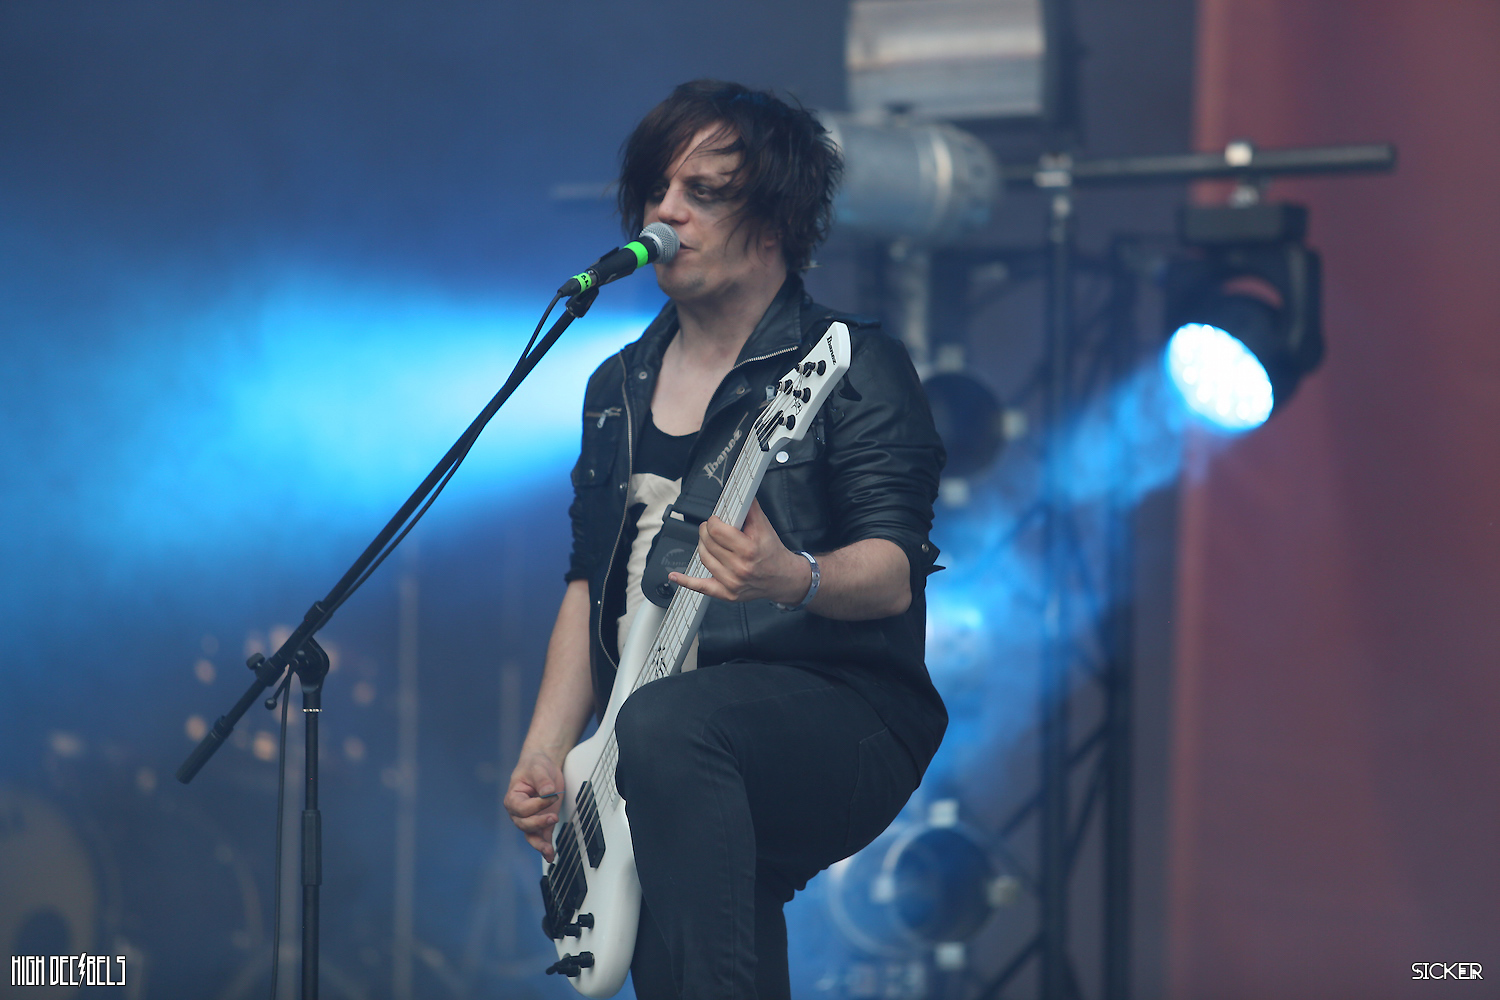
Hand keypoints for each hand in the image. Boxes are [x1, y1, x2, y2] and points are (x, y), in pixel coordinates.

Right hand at [504, 750, 564, 860]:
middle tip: (554, 816)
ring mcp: (530, 819)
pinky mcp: (542, 823)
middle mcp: (519, 812)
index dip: (537, 805)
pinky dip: (546, 847)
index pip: (522, 808)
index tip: (550, 794)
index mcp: (513, 799)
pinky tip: (550, 856)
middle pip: (525, 825)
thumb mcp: (538, 768)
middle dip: (539, 823)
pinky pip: (542, 838)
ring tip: (548, 851)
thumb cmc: (535, 766)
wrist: (543, 766)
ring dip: (540, 844)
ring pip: (531, 836)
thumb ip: (542, 780)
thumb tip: (548, 791)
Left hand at [668, 499, 811, 605]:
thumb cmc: (772, 552)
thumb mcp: (765, 527)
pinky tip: (674, 576)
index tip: (716, 519)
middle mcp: (740, 568)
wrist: (783, 578)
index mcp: (749, 549)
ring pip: (704, 558)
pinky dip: (685, 581)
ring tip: (709, 541)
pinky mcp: (726, 593)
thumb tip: (738, 492)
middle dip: (707, 531)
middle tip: (711, 528)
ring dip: (702, 545)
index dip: (713, 521)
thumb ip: (750, 508)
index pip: (717, 530)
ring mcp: (732, 583)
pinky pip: (701, 587)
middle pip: (708, 543)